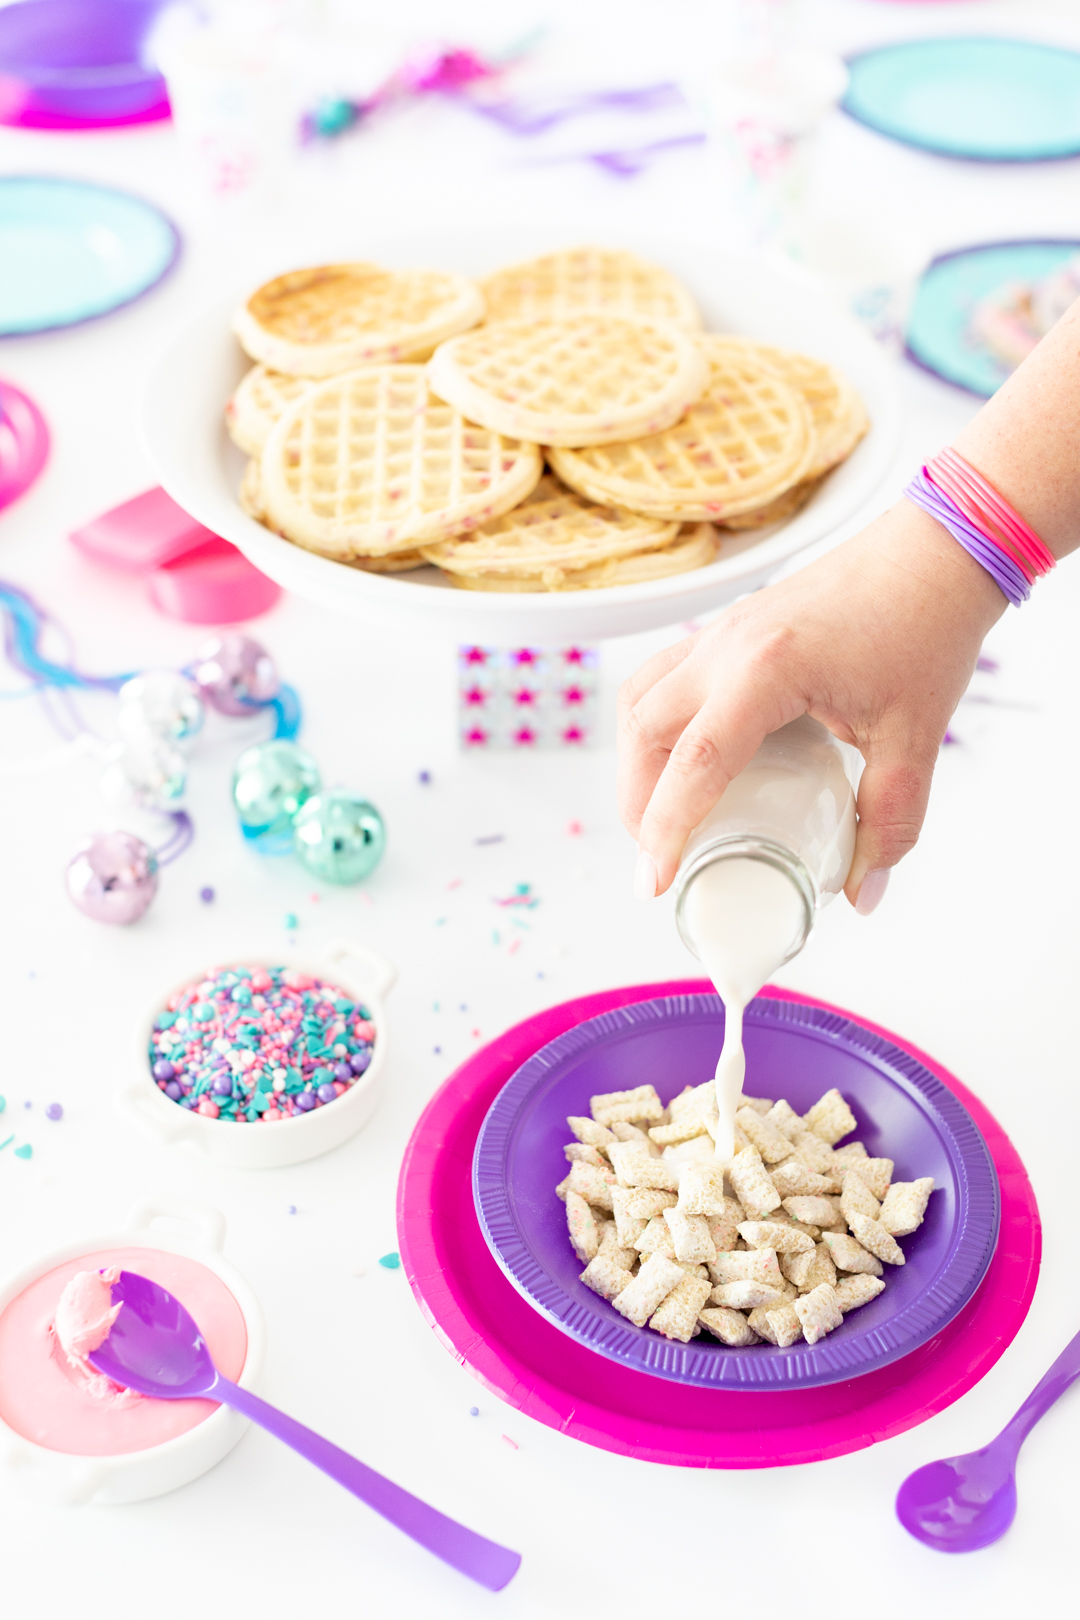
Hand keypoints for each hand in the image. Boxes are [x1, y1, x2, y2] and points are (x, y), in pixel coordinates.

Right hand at [617, 500, 1006, 907]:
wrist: (934, 553)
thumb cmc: (925, 625)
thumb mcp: (914, 736)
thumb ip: (891, 819)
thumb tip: (865, 892)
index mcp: (767, 669)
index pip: (694, 762)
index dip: (665, 829)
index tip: (653, 880)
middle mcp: (727, 645)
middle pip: (644, 732)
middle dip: (638, 803)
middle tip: (659, 856)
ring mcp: (720, 630)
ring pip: (640, 700)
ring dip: (637, 762)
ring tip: (660, 812)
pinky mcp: (727, 627)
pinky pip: (662, 677)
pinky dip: (655, 725)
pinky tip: (682, 757)